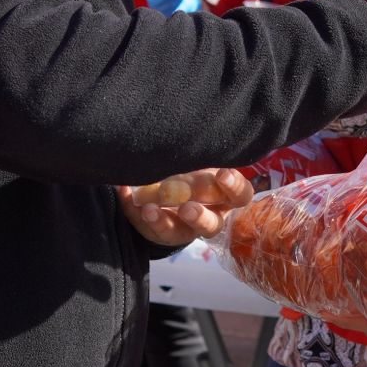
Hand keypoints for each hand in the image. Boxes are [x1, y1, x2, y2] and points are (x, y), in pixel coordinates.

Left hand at [118, 167, 252, 246]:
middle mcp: (210, 217)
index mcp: (227, 198)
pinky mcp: (160, 233)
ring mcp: (184, 229)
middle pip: (211, 225)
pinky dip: (134, 211)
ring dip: (163, 222)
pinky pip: (147, 227)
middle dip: (198, 217)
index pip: (240, 196)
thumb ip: (206, 154)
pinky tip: (126, 194)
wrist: (177, 190)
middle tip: (186, 208)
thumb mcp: (207, 162)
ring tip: (150, 209)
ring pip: (177, 233)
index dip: (234, 186)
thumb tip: (196, 132)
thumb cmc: (200, 170)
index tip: (222, 174)